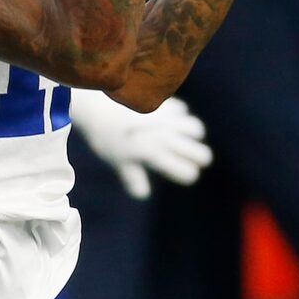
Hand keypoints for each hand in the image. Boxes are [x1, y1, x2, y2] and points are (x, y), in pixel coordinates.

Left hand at [70, 90, 210, 198]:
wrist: (96, 107)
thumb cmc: (105, 139)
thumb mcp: (118, 162)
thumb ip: (133, 178)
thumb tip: (142, 194)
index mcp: (155, 155)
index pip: (187, 172)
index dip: (187, 175)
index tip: (181, 173)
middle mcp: (164, 138)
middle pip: (201, 155)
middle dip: (198, 158)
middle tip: (189, 157)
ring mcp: (166, 119)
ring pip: (196, 129)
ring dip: (192, 136)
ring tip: (181, 137)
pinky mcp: (163, 103)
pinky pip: (181, 111)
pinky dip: (178, 117)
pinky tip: (166, 120)